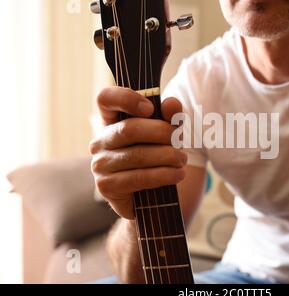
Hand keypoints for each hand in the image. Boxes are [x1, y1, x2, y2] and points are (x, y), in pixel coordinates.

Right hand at [90, 87, 186, 218]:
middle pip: (129, 129)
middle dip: (162, 133)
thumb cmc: (158, 157)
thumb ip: (171, 117)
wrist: (153, 197)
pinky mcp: (106, 187)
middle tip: (180, 141)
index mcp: (111, 121)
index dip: (126, 98)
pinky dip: (163, 175)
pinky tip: (177, 174)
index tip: (151, 108)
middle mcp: (100, 141)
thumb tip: (172, 103)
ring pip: (136, 155)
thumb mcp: (168, 134)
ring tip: (182, 160)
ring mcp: (100, 165)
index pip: (105, 99)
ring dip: (167, 156)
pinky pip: (138, 178)